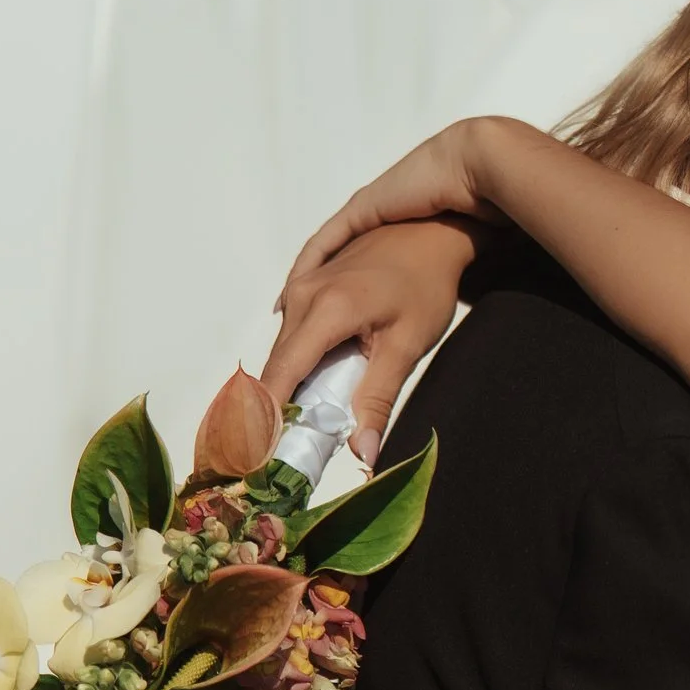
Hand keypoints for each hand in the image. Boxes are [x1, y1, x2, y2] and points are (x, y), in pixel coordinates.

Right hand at [261, 215, 481, 467]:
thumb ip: (379, 400)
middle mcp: (303, 295)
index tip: (259, 455)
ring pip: (284, 351)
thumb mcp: (406, 347)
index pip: (282, 374)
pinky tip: (311, 390)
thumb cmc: (425, 286)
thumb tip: (364, 454)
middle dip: (277, 410)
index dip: (267, 417)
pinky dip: (297, 364)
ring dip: (288, 387)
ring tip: (300, 428)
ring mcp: (300, 286)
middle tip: (285, 455)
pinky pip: (291, 334)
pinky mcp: (305, 283)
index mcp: (326, 310)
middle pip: (278, 366)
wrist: (430, 233)